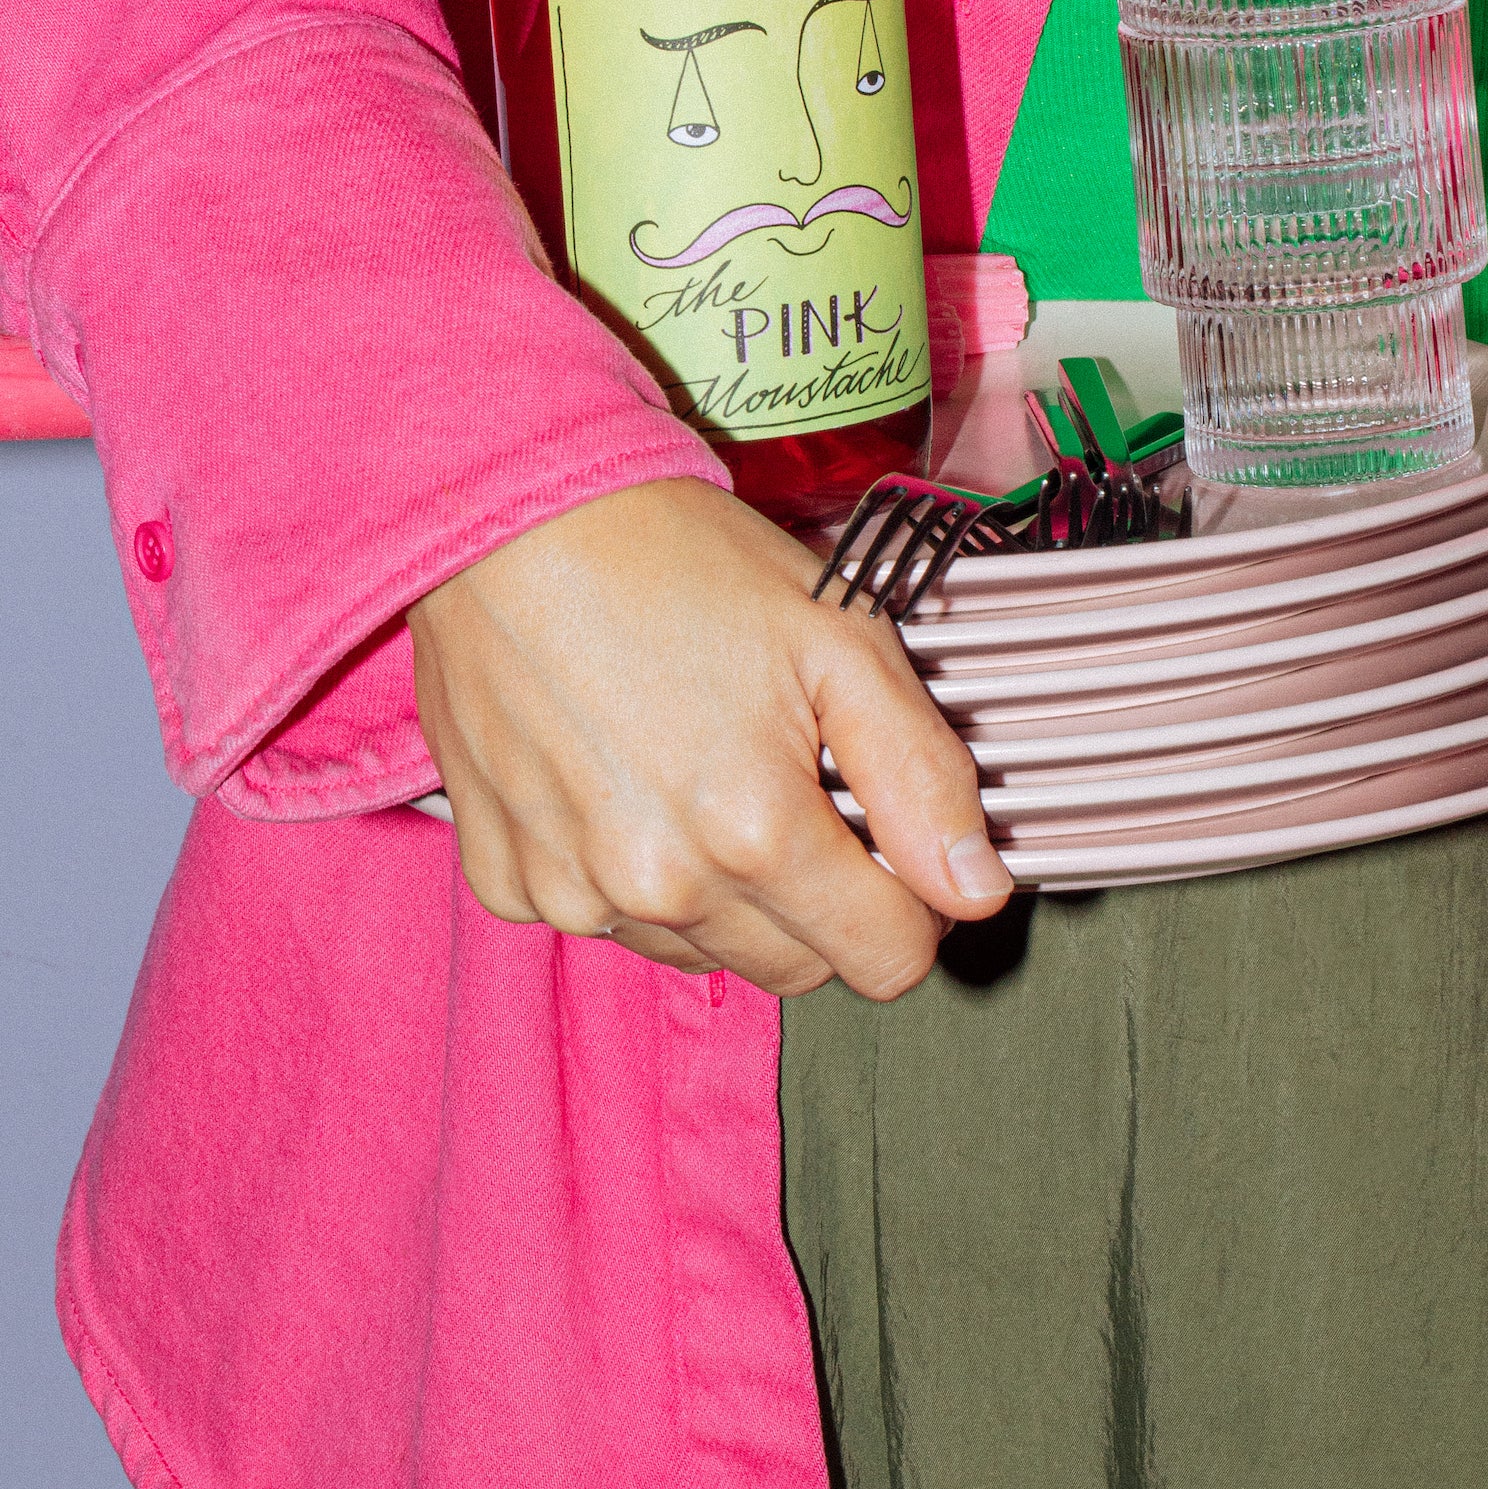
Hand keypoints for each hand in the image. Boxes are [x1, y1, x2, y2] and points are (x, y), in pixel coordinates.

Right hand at [408, 476, 1012, 997]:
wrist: (511, 521)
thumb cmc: (676, 561)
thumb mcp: (840, 636)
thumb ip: (922, 776)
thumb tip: (977, 889)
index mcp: (754, 832)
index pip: (886, 959)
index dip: (914, 901)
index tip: (890, 835)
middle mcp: (658, 886)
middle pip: (798, 967)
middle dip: (824, 897)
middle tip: (799, 780)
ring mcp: (573, 892)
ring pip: (704, 951)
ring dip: (728, 892)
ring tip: (707, 765)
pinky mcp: (508, 879)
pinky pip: (605, 920)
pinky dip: (632, 874)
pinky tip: (629, 775)